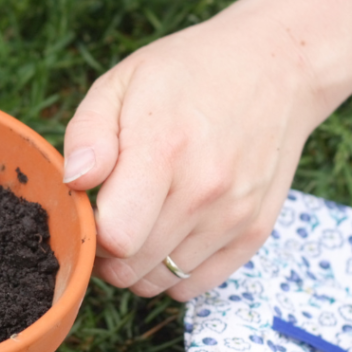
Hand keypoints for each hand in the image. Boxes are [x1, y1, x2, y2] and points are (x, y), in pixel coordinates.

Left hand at [62, 0, 338, 299]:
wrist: (277, 66)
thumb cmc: (188, 72)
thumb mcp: (122, 82)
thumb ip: (88, 134)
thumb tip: (74, 182)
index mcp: (164, 150)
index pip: (115, 237)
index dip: (89, 232)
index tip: (91, 208)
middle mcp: (204, 191)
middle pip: (131, 269)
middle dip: (107, 253)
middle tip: (110, 215)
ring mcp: (234, 216)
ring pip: (159, 284)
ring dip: (139, 263)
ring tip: (143, 219)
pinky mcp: (255, 232)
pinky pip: (196, 285)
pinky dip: (174, 271)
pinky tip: (171, 232)